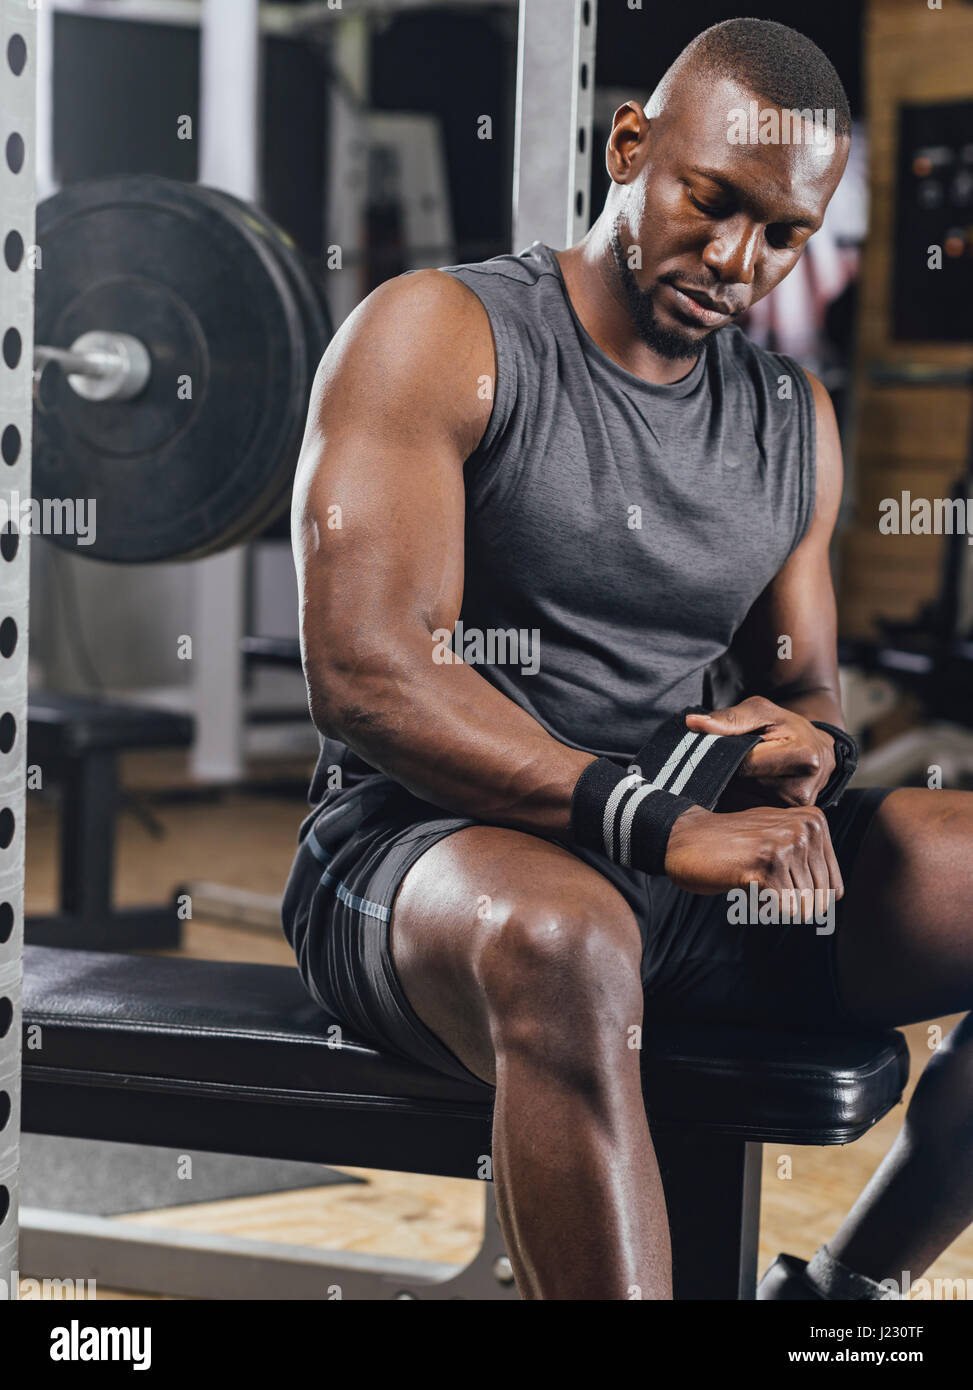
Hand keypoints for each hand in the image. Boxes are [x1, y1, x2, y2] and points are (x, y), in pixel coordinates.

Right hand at [663, 803, 843, 919]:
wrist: (683, 838)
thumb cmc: (730, 845)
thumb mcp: (778, 838)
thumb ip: (808, 859)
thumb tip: (834, 897)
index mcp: (815, 822)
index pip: (833, 888)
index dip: (804, 899)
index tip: (774, 880)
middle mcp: (806, 829)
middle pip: (819, 900)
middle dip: (788, 903)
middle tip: (758, 879)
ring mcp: (786, 845)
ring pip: (801, 907)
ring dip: (772, 904)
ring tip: (749, 877)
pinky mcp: (766, 864)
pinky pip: (783, 909)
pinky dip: (762, 908)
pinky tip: (744, 884)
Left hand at [685, 696, 836, 808]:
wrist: (817, 752)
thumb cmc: (788, 728)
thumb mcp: (763, 711)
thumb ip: (729, 718)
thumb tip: (692, 723)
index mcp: (803, 758)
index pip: (743, 764)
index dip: (725, 756)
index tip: (718, 749)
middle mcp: (800, 791)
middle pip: (741, 785)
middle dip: (728, 771)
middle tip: (731, 758)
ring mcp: (791, 811)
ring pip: (739, 800)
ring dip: (731, 786)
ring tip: (742, 770)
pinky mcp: (782, 821)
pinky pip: (744, 812)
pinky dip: (738, 798)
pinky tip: (744, 785)